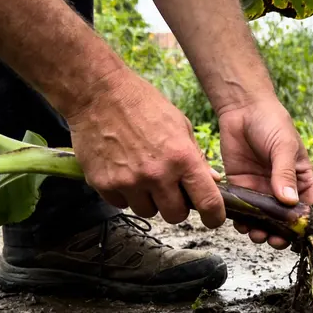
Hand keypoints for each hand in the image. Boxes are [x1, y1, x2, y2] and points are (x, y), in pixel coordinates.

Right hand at [66, 66, 224, 226]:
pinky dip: (124, 194)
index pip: (207, 202)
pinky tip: (123, 171)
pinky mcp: (104, 184)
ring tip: (142, 175)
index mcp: (182, 158)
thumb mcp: (179, 124)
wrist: (98, 93)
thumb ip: (196, 156)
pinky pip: (121, 204)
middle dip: (176, 206)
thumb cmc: (142, 104)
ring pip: (147, 211)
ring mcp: (129, 182)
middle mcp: (157, 174)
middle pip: (176, 216)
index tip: (213, 218)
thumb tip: (212, 179)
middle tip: (170, 190)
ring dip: (149, 200)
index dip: (214, 216)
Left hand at [218, 96, 312, 248]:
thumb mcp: (284, 146)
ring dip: (261, 231)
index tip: (300, 235)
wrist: (242, 109)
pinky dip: (242, 221)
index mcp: (300, 179)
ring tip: (257, 234)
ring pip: (263, 220)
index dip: (306, 223)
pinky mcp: (241, 188)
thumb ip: (285, 174)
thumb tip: (289, 202)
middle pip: (284, 220)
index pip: (308, 207)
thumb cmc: (271, 123)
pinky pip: (243, 211)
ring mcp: (261, 190)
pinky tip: (241, 224)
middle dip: (281, 233)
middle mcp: (282, 189)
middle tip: (274, 240)